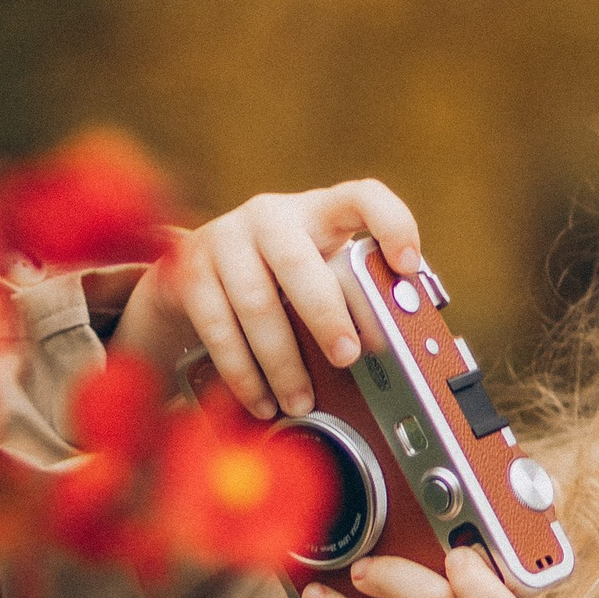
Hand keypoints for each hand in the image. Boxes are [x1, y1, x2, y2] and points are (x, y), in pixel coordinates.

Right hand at [113, 178, 423, 417]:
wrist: (192, 270)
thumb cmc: (277, 277)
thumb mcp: (317, 270)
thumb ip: (354, 292)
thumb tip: (401, 341)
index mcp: (317, 210)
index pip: (362, 197)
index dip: (391, 224)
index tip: (408, 265)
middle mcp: (270, 216)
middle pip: (298, 261)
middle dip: (326, 315)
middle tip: (347, 356)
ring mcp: (225, 240)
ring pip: (256, 304)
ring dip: (282, 362)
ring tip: (301, 400)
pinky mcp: (190, 272)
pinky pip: (219, 328)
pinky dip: (243, 373)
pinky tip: (261, 400)